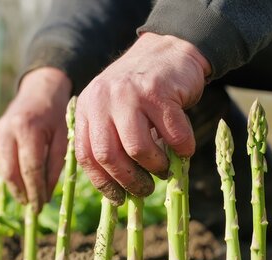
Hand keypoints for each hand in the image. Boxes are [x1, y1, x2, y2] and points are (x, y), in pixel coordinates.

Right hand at [0, 67, 71, 211]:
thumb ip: (56, 164)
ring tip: (30, 200)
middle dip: (23, 193)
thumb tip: (47, 194)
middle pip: (11, 172)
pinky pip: (4, 160)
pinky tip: (26, 184)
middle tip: (34, 209)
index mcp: (27, 128)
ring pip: (4, 169)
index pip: (30, 168)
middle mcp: (7, 130)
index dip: (35, 189)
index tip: (41, 205)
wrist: (41, 89)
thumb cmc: (58, 113)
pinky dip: (14, 174)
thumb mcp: (64, 136)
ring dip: (16, 188)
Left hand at [75, 32, 210, 204]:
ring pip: (138, 149)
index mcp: (88, 109)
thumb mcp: (114, 110)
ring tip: (164, 168)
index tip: (119, 198)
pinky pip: (172, 135)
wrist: (169, 50)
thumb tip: (121, 190)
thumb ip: (112, 140)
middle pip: (109, 156)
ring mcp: (130, 94)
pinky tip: (184, 148)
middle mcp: (103, 100)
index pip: (87, 156)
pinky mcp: (158, 92)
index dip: (104, 183)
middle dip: (130, 180)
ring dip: (155, 166)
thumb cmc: (143, 91)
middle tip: (146, 188)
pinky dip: (182, 148)